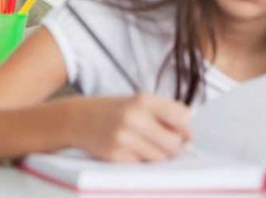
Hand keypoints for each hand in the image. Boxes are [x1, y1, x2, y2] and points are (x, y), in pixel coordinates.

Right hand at [66, 95, 190, 162]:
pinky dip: (140, 161)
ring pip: (160, 158)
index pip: (182, 118)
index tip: (181, 133)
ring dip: (156, 155)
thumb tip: (189, 141)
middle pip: (174, 144)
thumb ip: (165, 115)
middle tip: (160, 142)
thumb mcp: (137, 102)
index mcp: (143, 100)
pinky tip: (128, 150)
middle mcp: (133, 117)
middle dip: (172, 147)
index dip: (185, 130)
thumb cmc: (114, 112)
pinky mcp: (115, 155)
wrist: (76, 118)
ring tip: (141, 144)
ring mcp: (123, 138)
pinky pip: (142, 165)